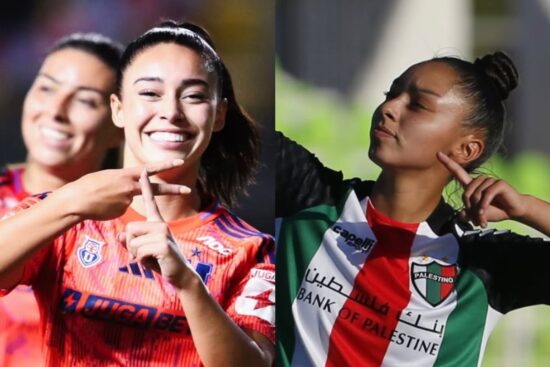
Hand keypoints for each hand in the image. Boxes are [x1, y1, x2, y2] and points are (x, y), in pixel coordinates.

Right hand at [60, 159, 189, 220]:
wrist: (76, 201)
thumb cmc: (88, 186)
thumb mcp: (108, 176)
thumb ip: (123, 181)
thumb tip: (131, 192)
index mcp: (126, 174)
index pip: (150, 169)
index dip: (166, 164)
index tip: (179, 161)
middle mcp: (130, 187)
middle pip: (156, 189)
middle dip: (173, 189)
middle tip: (188, 189)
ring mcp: (127, 200)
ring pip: (129, 200)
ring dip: (118, 199)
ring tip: (101, 199)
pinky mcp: (123, 211)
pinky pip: (121, 208)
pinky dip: (113, 207)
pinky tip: (102, 206)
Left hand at [123, 170, 197, 289]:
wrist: (180, 275)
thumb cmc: (162, 262)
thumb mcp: (143, 251)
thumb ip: (130, 243)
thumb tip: (119, 236)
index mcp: (157, 222)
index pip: (150, 201)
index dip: (147, 186)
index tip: (144, 170)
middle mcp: (161, 224)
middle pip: (130, 228)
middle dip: (131, 245)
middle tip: (142, 254)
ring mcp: (163, 233)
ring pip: (133, 241)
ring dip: (136, 254)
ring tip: (150, 258)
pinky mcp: (163, 244)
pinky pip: (139, 250)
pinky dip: (142, 260)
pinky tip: (155, 261)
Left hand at [437, 152, 525, 227]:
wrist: (514, 211)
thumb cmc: (494, 210)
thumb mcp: (478, 215)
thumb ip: (468, 215)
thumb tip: (461, 214)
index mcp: (472, 185)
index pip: (458, 172)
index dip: (447, 163)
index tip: (437, 154)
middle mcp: (480, 180)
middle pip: (466, 192)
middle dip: (470, 207)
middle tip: (477, 217)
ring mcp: (490, 180)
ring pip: (477, 194)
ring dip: (478, 208)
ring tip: (483, 216)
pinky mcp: (500, 183)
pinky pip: (487, 194)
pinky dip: (484, 205)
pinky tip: (485, 211)